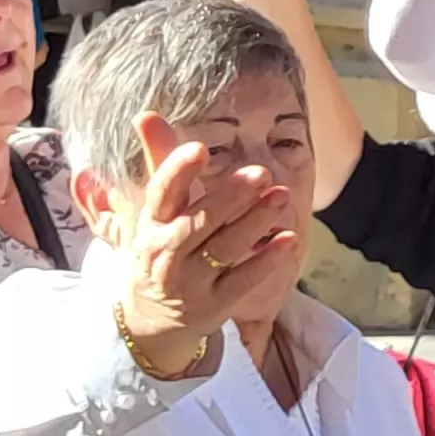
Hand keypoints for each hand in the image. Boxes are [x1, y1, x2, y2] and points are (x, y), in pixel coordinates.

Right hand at [116, 114, 304, 377]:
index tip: (199, 147)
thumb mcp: (152, 210)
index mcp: (150, 224)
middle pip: (199, 222)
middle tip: (260, 173)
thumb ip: (159, 161)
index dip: (178, 172)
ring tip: (281, 195)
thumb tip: (146, 114)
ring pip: (225, 249)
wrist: (149, 320)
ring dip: (255, 222)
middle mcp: (167, 253)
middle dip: (229, 198)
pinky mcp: (216, 304)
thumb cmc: (156, 249)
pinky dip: (266, 261)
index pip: (161, 194)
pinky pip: (243, 281)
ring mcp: (191, 281)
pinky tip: (288, 239)